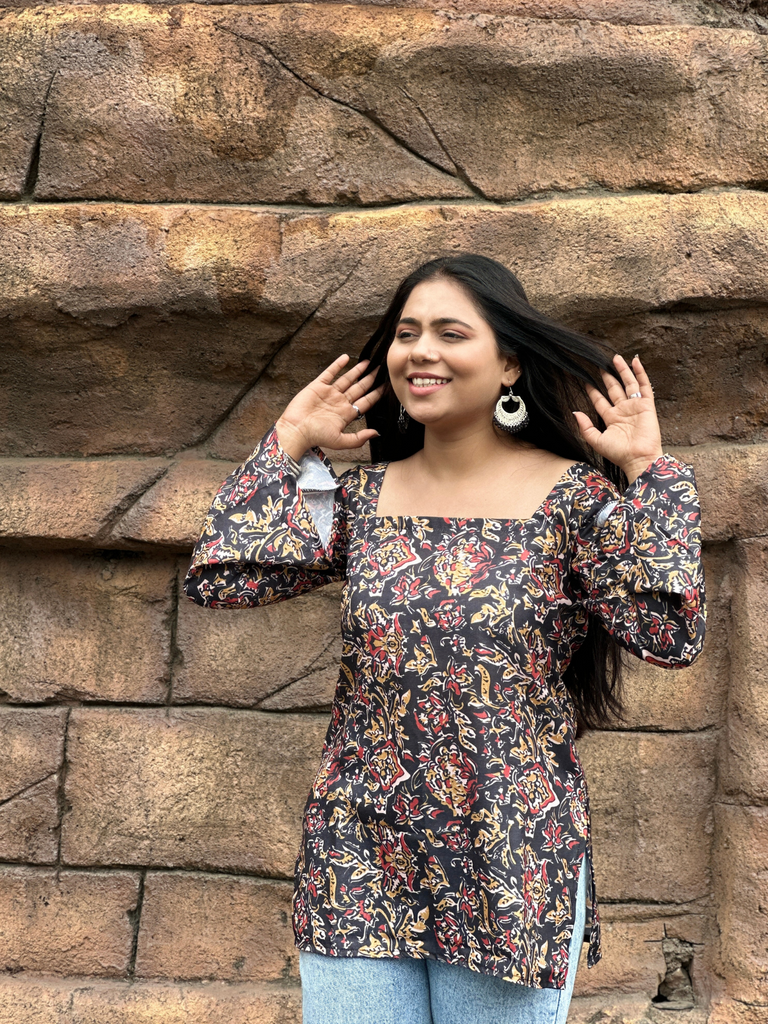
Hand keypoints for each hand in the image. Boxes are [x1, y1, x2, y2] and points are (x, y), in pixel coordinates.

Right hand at [275, 354, 384, 460]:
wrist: (296, 430)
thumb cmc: (316, 437)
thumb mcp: (341, 441)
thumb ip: (358, 438)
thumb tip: (376, 433)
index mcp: (347, 414)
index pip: (366, 401)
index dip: (376, 393)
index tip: (387, 386)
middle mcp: (340, 402)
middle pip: (359, 388)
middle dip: (370, 379)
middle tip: (381, 369)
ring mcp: (329, 393)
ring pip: (347, 379)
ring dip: (357, 370)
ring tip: (368, 362)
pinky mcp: (318, 386)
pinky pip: (330, 373)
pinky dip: (338, 365)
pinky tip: (346, 358)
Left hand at [572, 354, 662, 482]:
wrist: (638, 458)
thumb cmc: (619, 453)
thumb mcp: (597, 441)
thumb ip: (585, 427)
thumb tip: (574, 412)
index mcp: (611, 419)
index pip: (600, 401)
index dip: (593, 391)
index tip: (585, 380)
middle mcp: (623, 410)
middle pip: (613, 389)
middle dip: (607, 377)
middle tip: (599, 365)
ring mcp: (635, 406)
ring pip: (627, 384)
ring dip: (622, 371)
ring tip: (614, 358)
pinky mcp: (647, 405)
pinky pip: (644, 386)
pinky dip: (640, 373)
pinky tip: (635, 362)